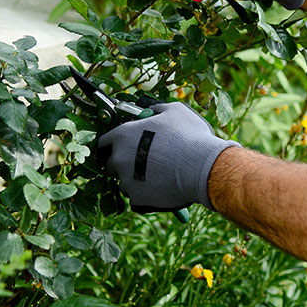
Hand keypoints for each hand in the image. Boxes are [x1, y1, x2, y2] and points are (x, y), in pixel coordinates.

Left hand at [97, 102, 237, 212]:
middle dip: (124, 163)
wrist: (202, 167)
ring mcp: (126, 180)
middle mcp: (119, 158)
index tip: (122, 146)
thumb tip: (152, 108)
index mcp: (124, 135)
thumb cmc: (189, 136)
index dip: (113, 143)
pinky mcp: (137, 198)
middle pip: (112, 164)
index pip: (104, 141)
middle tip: (144, 161)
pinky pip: (137, 197)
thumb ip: (158, 108)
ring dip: (136, 179)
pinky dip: (147, 194)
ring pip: (125, 182)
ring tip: (158, 176)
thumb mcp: (176, 111)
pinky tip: (162, 188)